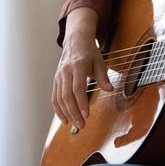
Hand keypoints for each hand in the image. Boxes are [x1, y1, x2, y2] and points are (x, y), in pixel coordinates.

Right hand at [51, 8, 113, 128]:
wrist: (76, 40)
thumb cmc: (89, 52)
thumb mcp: (100, 61)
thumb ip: (103, 77)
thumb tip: (110, 89)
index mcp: (78, 66)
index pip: (78, 88)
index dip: (81, 103)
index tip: (86, 114)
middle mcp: (66, 71)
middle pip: (67, 96)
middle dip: (74, 112)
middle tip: (81, 125)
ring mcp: (59, 76)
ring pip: (59, 98)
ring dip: (66, 113)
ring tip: (75, 124)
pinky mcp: (56, 80)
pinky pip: (55, 97)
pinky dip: (58, 109)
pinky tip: (64, 119)